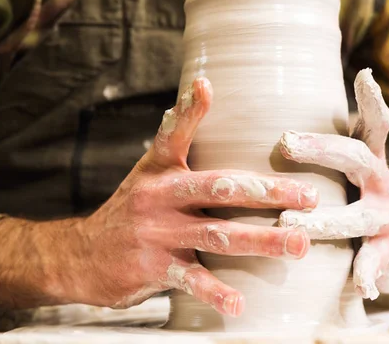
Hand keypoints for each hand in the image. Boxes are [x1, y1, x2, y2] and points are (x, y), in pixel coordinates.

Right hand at [52, 78, 317, 314]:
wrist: (80, 255)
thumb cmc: (130, 210)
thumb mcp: (148, 173)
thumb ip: (176, 143)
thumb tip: (199, 91)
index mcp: (158, 170)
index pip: (174, 134)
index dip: (189, 111)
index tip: (205, 87)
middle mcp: (158, 197)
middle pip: (218, 189)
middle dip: (267, 191)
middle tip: (308, 197)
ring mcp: (156, 233)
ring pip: (217, 235)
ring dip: (261, 240)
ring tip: (298, 244)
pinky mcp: (153, 267)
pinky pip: (191, 280)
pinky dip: (216, 292)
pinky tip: (239, 302)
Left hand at [278, 69, 388, 299]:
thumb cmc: (360, 205)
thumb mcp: (353, 175)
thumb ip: (329, 153)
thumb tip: (277, 123)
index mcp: (372, 161)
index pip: (374, 125)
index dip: (372, 101)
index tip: (364, 75)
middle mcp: (385, 182)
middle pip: (357, 159)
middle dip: (322, 150)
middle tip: (286, 143)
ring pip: (358, 217)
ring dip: (325, 220)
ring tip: (290, 225)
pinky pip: (377, 261)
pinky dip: (368, 273)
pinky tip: (362, 286)